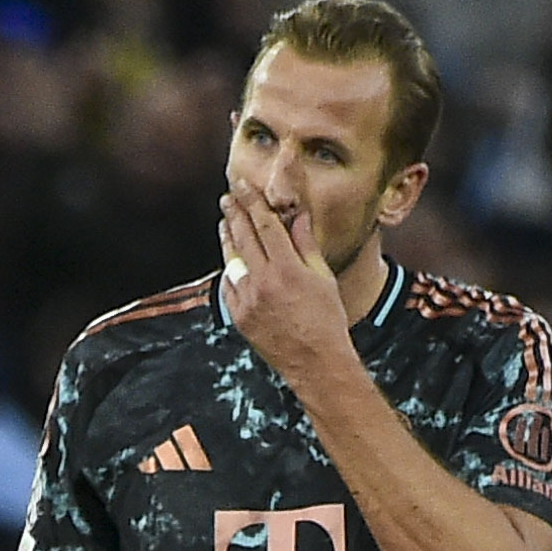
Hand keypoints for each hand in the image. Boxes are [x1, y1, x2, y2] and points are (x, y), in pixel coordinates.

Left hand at [218, 181, 353, 381]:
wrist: (315, 363)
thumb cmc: (326, 320)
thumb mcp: (323, 278)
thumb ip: (306, 245)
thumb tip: (297, 216)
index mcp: (287, 270)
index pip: (264, 226)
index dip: (253, 203)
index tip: (244, 187)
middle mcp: (263, 282)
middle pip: (244, 238)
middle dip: (235, 213)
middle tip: (228, 196)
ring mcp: (248, 300)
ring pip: (232, 260)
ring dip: (227, 237)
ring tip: (225, 220)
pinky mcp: (239, 316)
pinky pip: (229, 285)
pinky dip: (230, 269)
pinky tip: (231, 258)